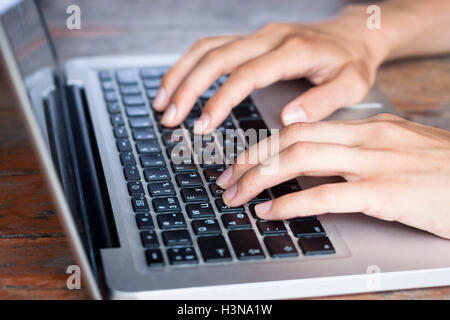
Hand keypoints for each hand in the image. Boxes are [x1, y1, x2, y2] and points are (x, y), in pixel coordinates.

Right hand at [153, 18, 384, 132]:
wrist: (354, 34)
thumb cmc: (352, 62)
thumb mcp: (351, 84)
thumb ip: (322, 101)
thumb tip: (286, 117)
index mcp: (293, 51)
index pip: (246, 74)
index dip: (220, 99)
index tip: (202, 126)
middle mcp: (269, 37)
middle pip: (217, 56)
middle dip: (188, 87)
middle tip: (169, 117)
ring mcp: (257, 35)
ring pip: (208, 47)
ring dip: (181, 73)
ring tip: (161, 102)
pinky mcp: (250, 38)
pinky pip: (212, 46)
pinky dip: (189, 64)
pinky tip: (177, 83)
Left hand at [215, 114, 449, 238]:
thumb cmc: (446, 172)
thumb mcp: (399, 152)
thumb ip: (359, 155)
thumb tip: (319, 169)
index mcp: (368, 127)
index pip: (302, 128)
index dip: (265, 144)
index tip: (243, 160)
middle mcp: (367, 138)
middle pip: (292, 140)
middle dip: (251, 159)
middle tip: (228, 179)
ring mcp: (376, 163)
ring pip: (300, 160)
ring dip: (260, 178)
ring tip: (237, 195)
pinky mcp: (386, 192)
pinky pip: (325, 195)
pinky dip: (291, 204)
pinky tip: (271, 212)